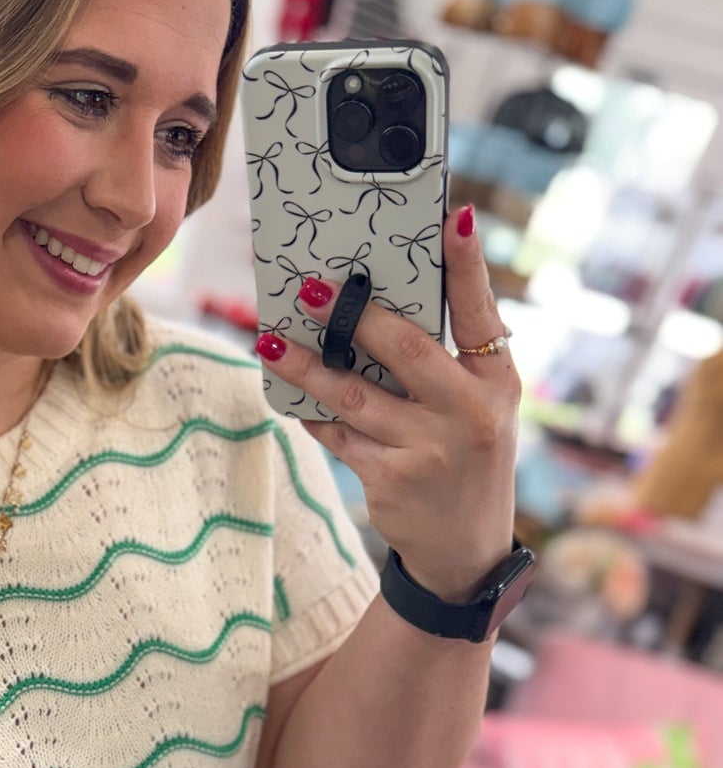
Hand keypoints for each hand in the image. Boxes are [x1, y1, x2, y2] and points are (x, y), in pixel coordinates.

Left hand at [256, 206, 519, 601]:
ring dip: (306, 367)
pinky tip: (287, 393)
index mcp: (497, 381)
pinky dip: (311, 413)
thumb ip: (445, 362)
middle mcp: (469, 413)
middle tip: (309, 289)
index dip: (467, 265)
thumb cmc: (465, 456)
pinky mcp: (391, 479)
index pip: (481, 312)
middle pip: (405, 350)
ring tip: (270, 342)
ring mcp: (429, 449)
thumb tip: (372, 308)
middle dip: (355, 316)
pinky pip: (338, 435)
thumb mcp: (478, 407)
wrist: (465, 550)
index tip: (451, 217)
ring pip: (354, 396)